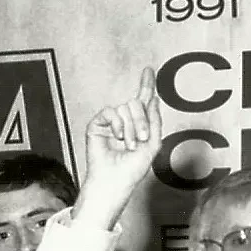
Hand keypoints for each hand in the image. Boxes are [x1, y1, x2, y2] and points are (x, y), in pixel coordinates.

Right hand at [77, 67, 160, 229]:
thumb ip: (154, 120)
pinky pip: (110, 111)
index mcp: (138, 124)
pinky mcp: (97, 124)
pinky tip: (116, 137)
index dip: (146, 85)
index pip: (143, 101)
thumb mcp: (152, 143)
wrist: (116, 180)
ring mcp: (110, 122)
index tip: (148, 70)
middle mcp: (124, 120)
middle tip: (140, 140)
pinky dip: (117, 125)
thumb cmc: (133, 168)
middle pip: (136, 103)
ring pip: (125, 107)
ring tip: (128, 145)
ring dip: (131, 128)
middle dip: (142, 121)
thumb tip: (153, 98)